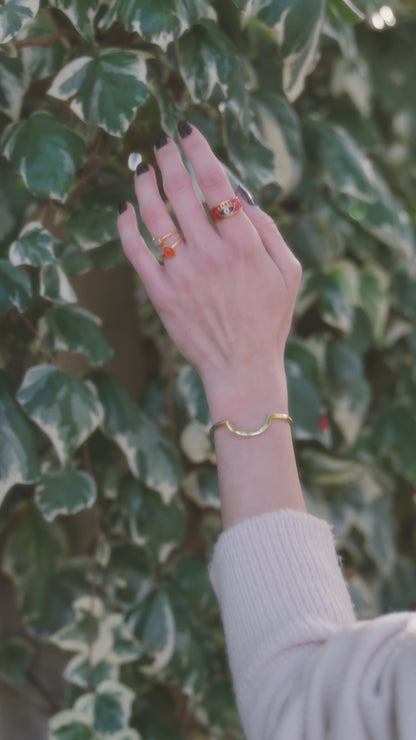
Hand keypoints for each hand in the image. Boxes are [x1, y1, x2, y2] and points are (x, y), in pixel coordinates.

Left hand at [117, 122, 301, 399]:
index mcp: (244, 244)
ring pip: (154, 216)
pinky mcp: (161, 293)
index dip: (198, 150)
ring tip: (141, 169)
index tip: (186, 130)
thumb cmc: (269, 319)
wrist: (242, 366)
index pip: (216, 183)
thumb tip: (241, 196)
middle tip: (160, 142)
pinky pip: (136, 252)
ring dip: (144, 185)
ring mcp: (182, 273)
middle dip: (167, 158)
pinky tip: (125, 210)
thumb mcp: (288, 272)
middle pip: (180, 191)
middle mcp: (211, 253)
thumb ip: (267, 230)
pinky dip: (126, 226)